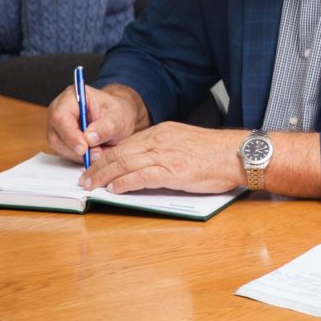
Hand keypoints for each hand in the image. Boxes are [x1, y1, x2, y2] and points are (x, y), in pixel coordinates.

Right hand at [46, 83, 149, 163]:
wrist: (119, 119)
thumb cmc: (118, 113)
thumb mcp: (118, 119)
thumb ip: (105, 128)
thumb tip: (89, 139)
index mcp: (73, 97)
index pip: (60, 117)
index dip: (70, 135)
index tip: (84, 148)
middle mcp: (59, 110)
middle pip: (56, 136)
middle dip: (77, 149)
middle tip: (98, 153)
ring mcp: (57, 126)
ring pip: (60, 148)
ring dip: (80, 155)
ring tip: (102, 150)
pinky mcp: (60, 139)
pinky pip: (65, 153)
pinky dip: (80, 157)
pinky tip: (95, 151)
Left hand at [78, 122, 245, 193]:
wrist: (236, 154)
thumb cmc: (216, 152)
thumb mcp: (186, 143)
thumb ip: (166, 149)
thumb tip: (147, 164)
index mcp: (163, 131)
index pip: (127, 143)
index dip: (107, 156)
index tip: (95, 165)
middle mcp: (160, 140)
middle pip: (119, 152)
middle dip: (98, 166)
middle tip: (84, 178)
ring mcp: (165, 155)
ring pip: (124, 163)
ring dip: (103, 176)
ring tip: (91, 186)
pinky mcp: (172, 171)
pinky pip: (140, 176)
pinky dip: (124, 183)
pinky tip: (114, 189)